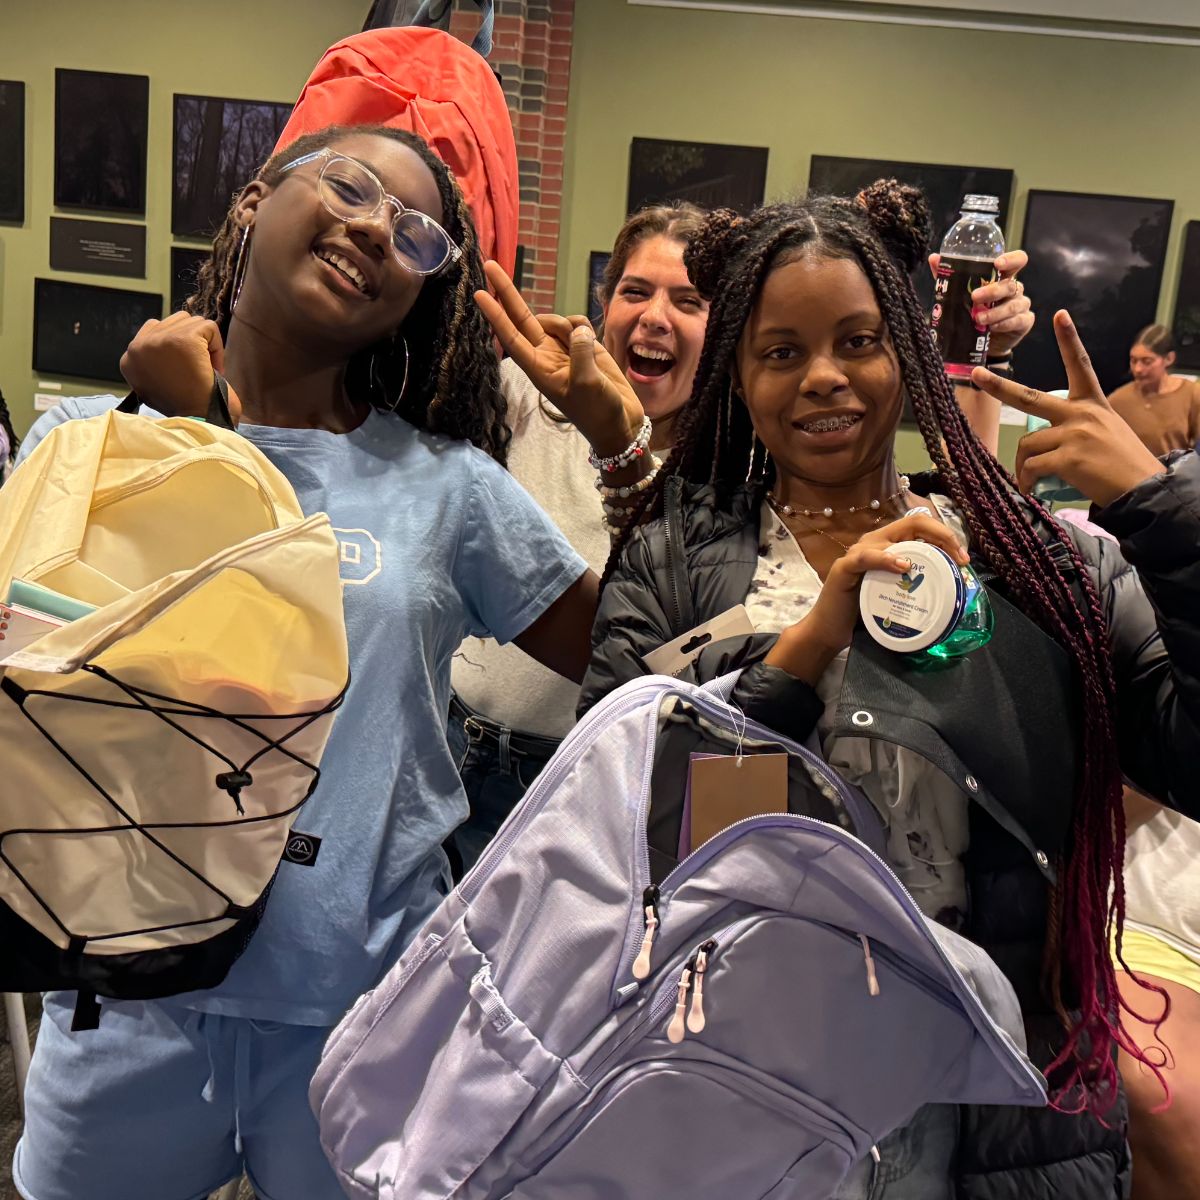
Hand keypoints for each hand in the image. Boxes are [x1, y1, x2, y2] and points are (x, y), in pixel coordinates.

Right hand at [120, 312, 241, 422]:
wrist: (198, 422)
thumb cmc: (185, 410)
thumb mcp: (156, 385)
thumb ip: (155, 362)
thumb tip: (168, 343)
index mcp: (128, 360)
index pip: (153, 331)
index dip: (176, 347)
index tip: (185, 369)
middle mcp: (137, 347)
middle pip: (172, 322)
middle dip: (191, 341)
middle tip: (197, 369)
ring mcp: (158, 340)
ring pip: (190, 322)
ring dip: (204, 343)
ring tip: (204, 369)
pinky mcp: (183, 339)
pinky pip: (208, 327)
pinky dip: (218, 347)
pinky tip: (214, 369)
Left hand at [474, 261, 643, 455]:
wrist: (619, 423)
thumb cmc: (597, 411)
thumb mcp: (586, 384)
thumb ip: (580, 352)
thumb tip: (578, 329)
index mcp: (539, 368)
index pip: (511, 336)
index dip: (495, 314)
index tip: (479, 293)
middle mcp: (547, 355)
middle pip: (522, 317)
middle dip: (506, 292)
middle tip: (489, 265)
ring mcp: (565, 349)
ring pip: (557, 319)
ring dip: (568, 323)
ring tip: (584, 347)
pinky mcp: (585, 347)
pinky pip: (578, 324)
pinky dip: (583, 327)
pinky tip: (594, 344)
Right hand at [766, 514, 969, 682]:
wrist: (830, 628)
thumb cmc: (865, 610)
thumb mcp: (897, 591)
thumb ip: (916, 581)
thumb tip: (952, 582)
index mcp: (887, 544)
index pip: (920, 526)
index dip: (945, 535)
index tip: (963, 558)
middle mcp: (873, 541)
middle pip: (913, 523)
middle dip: (942, 536)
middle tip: (961, 559)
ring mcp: (857, 552)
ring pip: (893, 536)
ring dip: (921, 546)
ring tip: (940, 562)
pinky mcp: (844, 568)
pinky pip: (866, 557)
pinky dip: (886, 558)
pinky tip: (903, 565)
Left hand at [929, 248, 1032, 356]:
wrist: (981, 341)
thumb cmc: (973, 311)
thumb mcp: (960, 294)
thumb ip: (950, 276)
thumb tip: (934, 258)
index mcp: (1003, 277)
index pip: (1017, 261)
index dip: (1011, 259)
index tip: (997, 263)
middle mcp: (1015, 289)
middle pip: (1010, 285)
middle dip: (992, 290)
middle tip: (974, 297)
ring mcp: (1021, 305)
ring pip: (1013, 305)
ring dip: (995, 312)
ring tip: (978, 318)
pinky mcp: (1024, 322)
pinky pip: (1018, 321)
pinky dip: (1005, 324)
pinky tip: (993, 327)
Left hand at [972, 310, 1165, 506]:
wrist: (1143, 489)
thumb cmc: (1123, 464)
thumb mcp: (1105, 432)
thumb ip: (1074, 427)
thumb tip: (1041, 442)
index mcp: (1093, 403)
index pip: (1080, 365)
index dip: (1069, 339)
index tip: (1060, 315)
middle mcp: (1081, 413)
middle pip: (1029, 398)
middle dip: (999, 386)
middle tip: (977, 374)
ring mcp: (1074, 434)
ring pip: (1027, 444)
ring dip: (1022, 465)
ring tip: (1031, 480)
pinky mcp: (1067, 457)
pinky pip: (1031, 467)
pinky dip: (1027, 481)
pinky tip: (1033, 489)